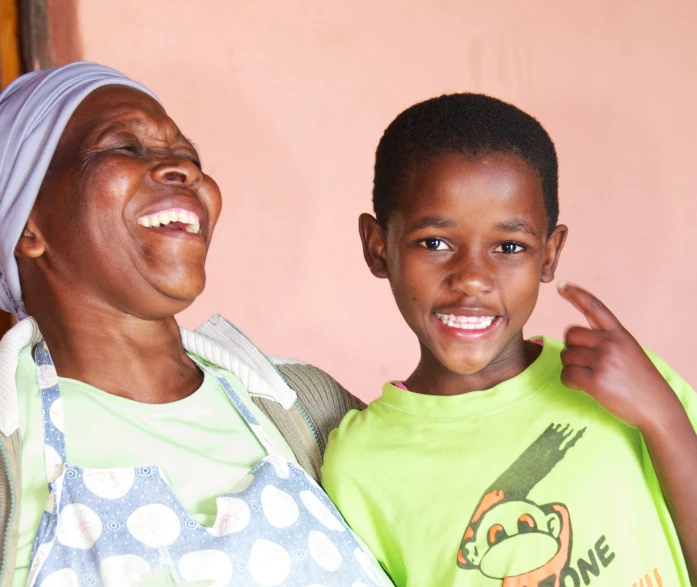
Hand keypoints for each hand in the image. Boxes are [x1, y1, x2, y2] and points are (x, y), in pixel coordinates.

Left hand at [557, 281, 680, 431]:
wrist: (657, 408)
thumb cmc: (640, 382)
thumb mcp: (629, 351)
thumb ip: (607, 340)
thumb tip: (574, 337)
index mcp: (620, 334)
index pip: (594, 307)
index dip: (575, 294)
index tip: (560, 285)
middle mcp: (611, 343)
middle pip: (570, 335)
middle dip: (571, 349)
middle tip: (584, 363)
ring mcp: (603, 361)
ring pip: (566, 356)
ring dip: (571, 368)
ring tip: (590, 377)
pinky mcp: (595, 381)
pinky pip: (566, 375)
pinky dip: (569, 382)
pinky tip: (583, 387)